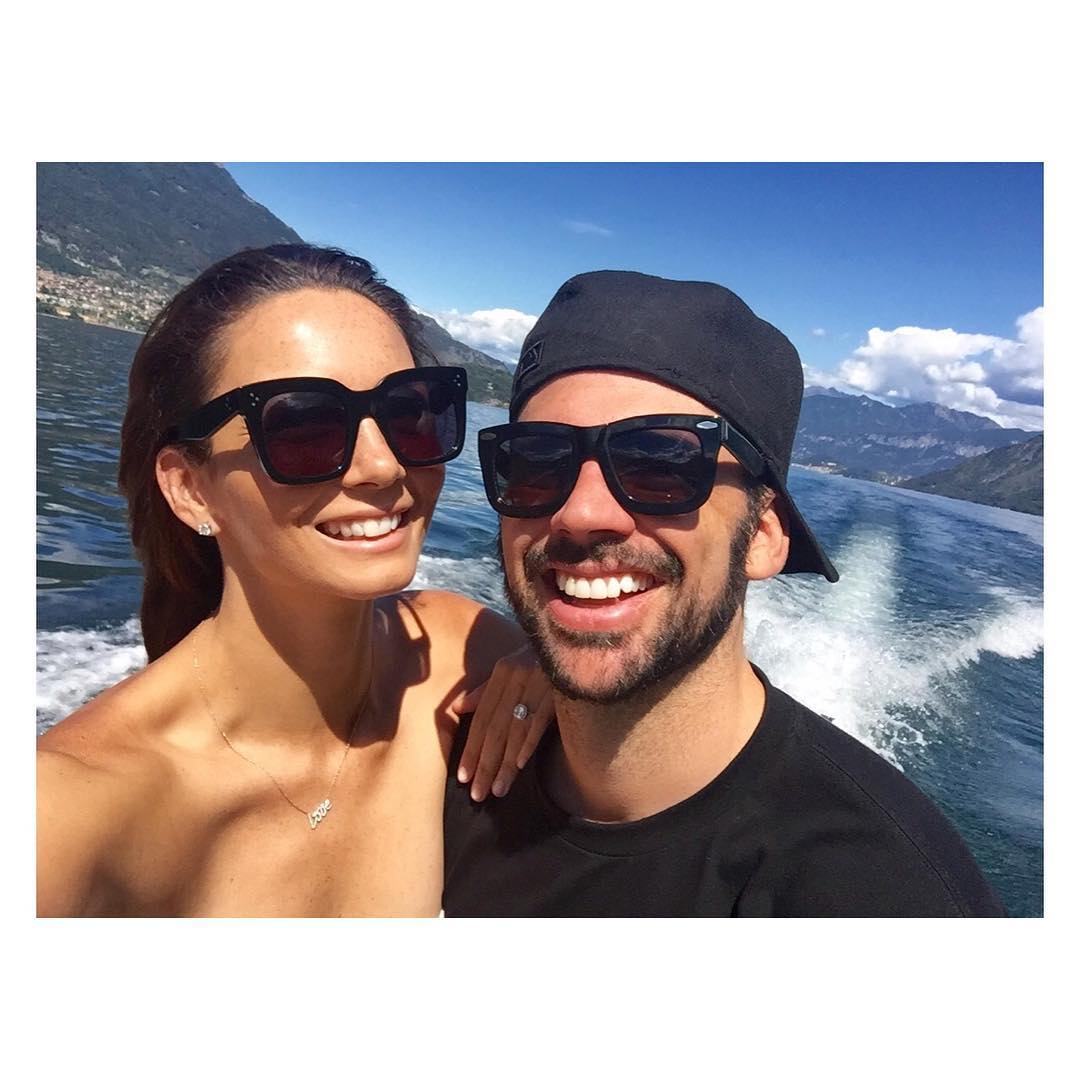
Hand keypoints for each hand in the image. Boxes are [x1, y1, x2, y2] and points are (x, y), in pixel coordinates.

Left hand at [450, 644, 552, 801]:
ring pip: (516, 730)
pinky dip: (529, 742)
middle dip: (484, 763)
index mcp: (502, 673)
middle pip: (495, 728)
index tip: (463, 776)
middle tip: (477, 794)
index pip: (482, 718)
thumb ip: (485, 690)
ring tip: (497, 790)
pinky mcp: (558, 689)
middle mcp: (516, 677)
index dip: (471, 748)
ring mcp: (537, 683)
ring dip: (506, 763)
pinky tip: (520, 765)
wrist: (577, 636)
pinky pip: (540, 720)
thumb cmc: (540, 657)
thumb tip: (458, 708)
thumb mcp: (511, 668)